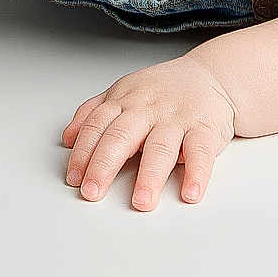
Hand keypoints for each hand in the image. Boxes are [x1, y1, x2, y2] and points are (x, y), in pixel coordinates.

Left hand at [62, 55, 235, 209]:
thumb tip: (67, 138)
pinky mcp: (205, 128)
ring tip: (141, 201)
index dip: (83, 152)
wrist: (210, 75)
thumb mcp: (123, 92)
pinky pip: (201, 150)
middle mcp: (148, 108)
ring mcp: (177, 117)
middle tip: (92, 192)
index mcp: (125, 100)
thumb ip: (94, 113)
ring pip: (160, 146)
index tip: (74, 178)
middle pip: (122, 135)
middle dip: (104, 165)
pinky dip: (197, 172)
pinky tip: (190, 192)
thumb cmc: (162, 90)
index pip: (98, 126)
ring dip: (150, 175)